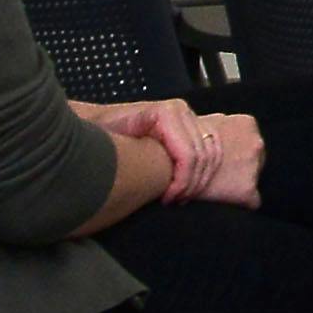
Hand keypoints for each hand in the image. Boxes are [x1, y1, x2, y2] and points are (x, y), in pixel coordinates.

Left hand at [79, 100, 214, 199]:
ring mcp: (188, 116)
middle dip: (192, 184)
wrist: (100, 121)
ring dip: (200, 179)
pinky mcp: (190, 124)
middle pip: (203, 155)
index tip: (167, 200)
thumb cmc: (102, 133)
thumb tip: (146, 175)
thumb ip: (129, 154)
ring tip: (180, 196)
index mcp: (165, 114)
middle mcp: (181, 111)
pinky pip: (210, 148)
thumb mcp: (109, 142)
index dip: (182, 183)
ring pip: (211, 153)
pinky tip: (187, 185)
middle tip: (174, 201)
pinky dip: (204, 170)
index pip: (189, 155)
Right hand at [180, 111, 264, 209]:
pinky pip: (251, 201)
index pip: (246, 142)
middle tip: (213, 179)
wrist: (167, 162)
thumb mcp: (201, 123)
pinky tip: (224, 204)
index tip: (216, 165)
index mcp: (247, 124)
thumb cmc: (180, 142)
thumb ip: (214, 126)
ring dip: (233, 186)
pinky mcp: (246, 189)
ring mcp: (254, 166)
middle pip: (250, 160)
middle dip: (234, 170)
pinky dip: (241, 203)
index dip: (229, 155)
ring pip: (251, 179)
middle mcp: (256, 143)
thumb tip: (215, 127)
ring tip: (212, 190)